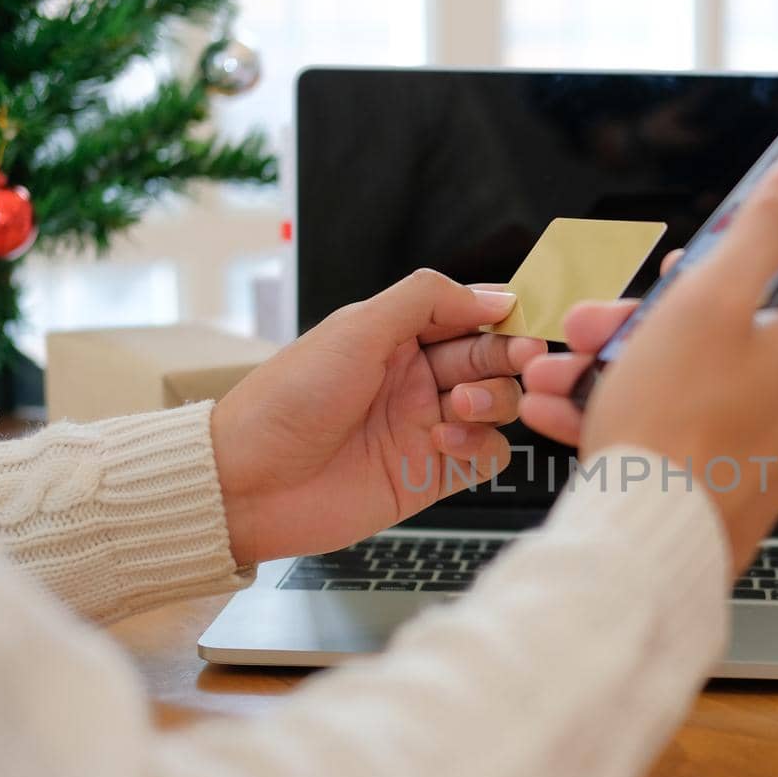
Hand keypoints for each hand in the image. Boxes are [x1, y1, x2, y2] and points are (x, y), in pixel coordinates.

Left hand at [211, 271, 545, 564]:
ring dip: (492, 399)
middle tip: (521, 358)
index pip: (468, 313)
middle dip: (509, 355)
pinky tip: (446, 441)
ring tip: (458, 405)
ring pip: (497, 403)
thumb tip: (495, 294)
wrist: (251, 482)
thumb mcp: (356, 328)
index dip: (502, 313)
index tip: (526, 316)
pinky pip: (487, 454)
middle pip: (490, 357)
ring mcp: (426, 425)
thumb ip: (427, 300)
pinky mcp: (433, 474)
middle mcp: (416, 378)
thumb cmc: (288, 400)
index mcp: (396, 336)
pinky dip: (480, 444)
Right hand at [520, 144, 777, 570]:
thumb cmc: (676, 424)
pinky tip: (564, 413)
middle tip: (579, 331)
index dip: (679, 286)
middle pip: (709, 338)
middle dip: (630, 331)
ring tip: (551, 377)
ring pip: (682, 387)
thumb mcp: (711, 297)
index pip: (749, 286)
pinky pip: (675, 435)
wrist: (645, 543)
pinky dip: (621, 419)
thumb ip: (768, 224)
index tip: (637, 296)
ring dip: (610, 373)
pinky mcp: (734, 489)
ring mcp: (773, 450)